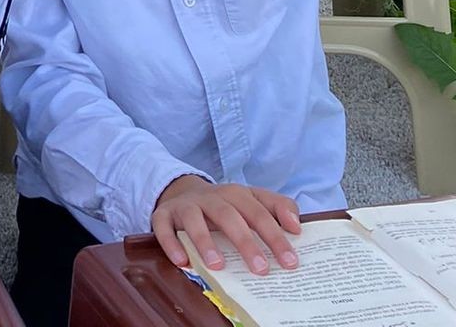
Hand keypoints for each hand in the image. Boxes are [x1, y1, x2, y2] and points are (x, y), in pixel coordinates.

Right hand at [152, 176, 300, 274]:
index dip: (276, 233)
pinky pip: (164, 226)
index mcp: (238, 194)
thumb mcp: (251, 202)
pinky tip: (181, 261)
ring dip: (206, 241)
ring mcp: (187, 205)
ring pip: (195, 219)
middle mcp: (213, 196)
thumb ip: (277, 208)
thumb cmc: (225, 206)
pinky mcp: (164, 213)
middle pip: (230, 215)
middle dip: (246, 242)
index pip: (260, 210)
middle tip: (261, 269)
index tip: (291, 259)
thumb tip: (297, 226)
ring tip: (218, 265)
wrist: (182, 191)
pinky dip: (171, 243)